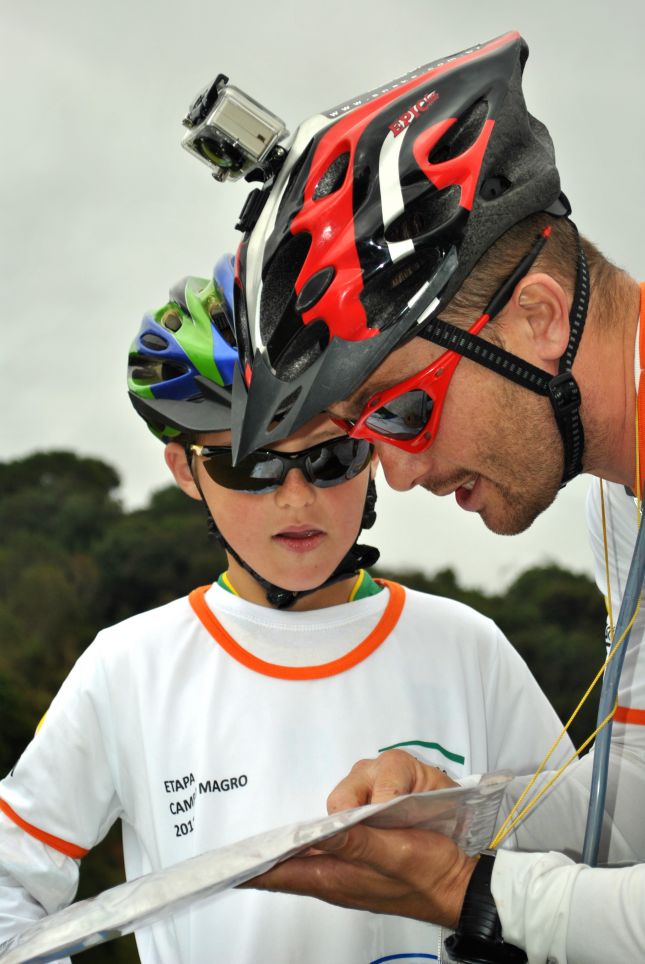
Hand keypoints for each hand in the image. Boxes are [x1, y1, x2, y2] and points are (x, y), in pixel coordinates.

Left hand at [246, 751, 469, 927]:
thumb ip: (356, 842)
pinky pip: (333, 842)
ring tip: (314, 823)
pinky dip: (327, 832)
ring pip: (312, 845)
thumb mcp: (392, 854)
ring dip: (310, 831)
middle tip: (256, 839)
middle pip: (290, 859)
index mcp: (334, 878)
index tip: (223, 866)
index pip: (280, 875)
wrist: (458, 884)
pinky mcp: (362, 858)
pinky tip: (333, 823)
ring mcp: (347, 868)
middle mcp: (334, 874)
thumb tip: (319, 830)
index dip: (251, 870)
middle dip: (278, 844)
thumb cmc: (427, 873)